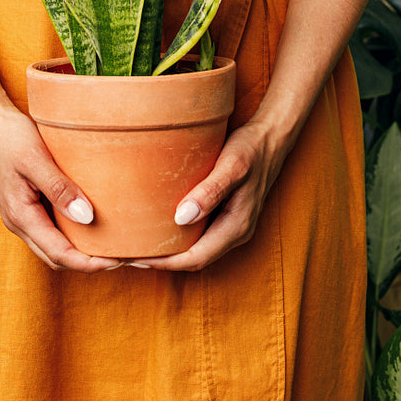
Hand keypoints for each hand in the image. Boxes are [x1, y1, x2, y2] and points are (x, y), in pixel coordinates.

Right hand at [0, 104, 121, 272]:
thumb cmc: (11, 137)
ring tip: (113, 246)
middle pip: (57, 258)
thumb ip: (59, 188)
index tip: (117, 260)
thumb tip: (86, 217)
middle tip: (123, 257)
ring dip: (82, 252)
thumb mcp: (35, 158)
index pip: (58, 254)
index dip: (88, 263)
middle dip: (88, 263)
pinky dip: (75, 235)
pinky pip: (55, 231)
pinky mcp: (30, 207)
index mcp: (20, 216)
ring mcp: (24, 217)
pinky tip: (94, 226)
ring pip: (56, 247)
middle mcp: (20, 223)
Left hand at [133, 118, 292, 271]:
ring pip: (198, 249)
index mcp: (237, 226)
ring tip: (140, 244)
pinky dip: (180, 237)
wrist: (271, 137)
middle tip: (128, 254)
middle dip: (163, 261)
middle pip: (195, 259)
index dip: (165, 263)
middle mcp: (236, 232)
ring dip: (171, 251)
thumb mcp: (231, 166)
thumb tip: (182, 218)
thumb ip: (210, 192)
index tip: (136, 258)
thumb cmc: (251, 149)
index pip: (196, 258)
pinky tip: (161, 226)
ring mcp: (233, 225)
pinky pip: (201, 235)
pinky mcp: (227, 215)